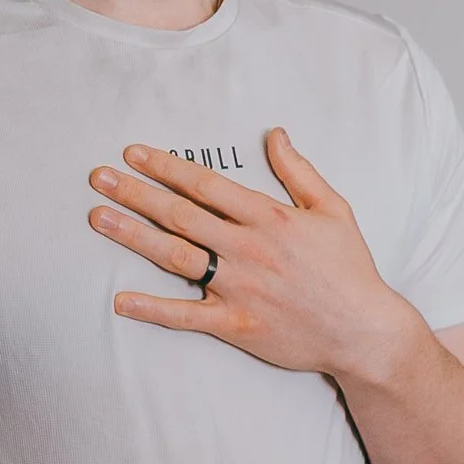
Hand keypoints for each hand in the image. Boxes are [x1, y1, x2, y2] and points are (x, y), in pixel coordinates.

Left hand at [89, 132, 409, 383]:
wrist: (364, 330)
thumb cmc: (349, 268)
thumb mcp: (333, 209)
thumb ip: (299, 171)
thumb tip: (275, 133)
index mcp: (269, 218)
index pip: (206, 185)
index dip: (167, 167)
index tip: (134, 154)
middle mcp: (248, 249)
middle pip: (180, 215)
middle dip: (136, 193)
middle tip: (99, 177)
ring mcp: (239, 288)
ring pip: (175, 256)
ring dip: (133, 235)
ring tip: (99, 217)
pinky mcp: (236, 325)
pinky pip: (185, 316)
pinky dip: (151, 308)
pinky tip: (120, 300)